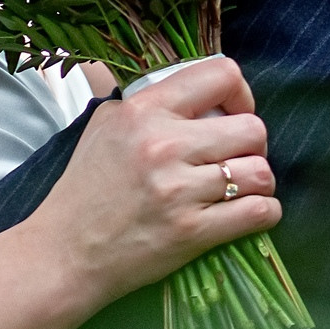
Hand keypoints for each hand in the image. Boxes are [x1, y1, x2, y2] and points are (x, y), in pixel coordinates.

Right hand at [26, 55, 280, 302]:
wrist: (65, 253)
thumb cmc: (86, 189)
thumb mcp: (105, 124)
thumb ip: (148, 100)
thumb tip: (190, 85)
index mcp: (144, 111)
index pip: (221, 75)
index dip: (240, 93)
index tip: (233, 111)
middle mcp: (164, 145)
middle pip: (252, 128)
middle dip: (253, 144)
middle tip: (236, 158)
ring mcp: (179, 191)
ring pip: (261, 172)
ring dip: (258, 181)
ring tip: (240, 188)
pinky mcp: (192, 232)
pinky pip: (260, 212)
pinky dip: (264, 213)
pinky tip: (245, 212)